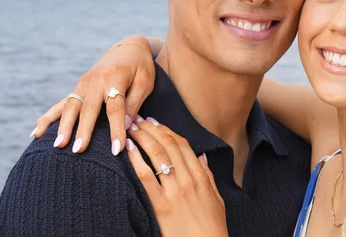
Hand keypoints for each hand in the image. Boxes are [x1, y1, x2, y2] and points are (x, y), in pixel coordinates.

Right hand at [33, 36, 155, 154]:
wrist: (128, 49)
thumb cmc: (141, 68)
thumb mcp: (145, 83)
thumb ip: (134, 103)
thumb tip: (126, 126)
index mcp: (115, 77)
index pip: (115, 107)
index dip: (116, 129)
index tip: (116, 149)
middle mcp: (95, 80)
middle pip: (88, 108)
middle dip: (82, 130)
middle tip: (78, 150)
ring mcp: (83, 83)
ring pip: (70, 106)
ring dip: (63, 126)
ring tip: (58, 146)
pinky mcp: (77, 88)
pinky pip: (60, 104)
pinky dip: (48, 118)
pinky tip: (37, 133)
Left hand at [126, 116, 227, 236]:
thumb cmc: (212, 227)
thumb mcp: (217, 198)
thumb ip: (208, 175)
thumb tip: (202, 157)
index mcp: (202, 176)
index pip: (183, 145)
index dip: (167, 131)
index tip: (155, 122)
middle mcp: (189, 179)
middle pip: (169, 145)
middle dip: (152, 129)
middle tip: (139, 119)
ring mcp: (175, 191)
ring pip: (158, 156)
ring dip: (142, 138)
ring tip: (131, 128)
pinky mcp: (162, 205)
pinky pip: (147, 178)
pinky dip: (137, 161)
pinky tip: (128, 150)